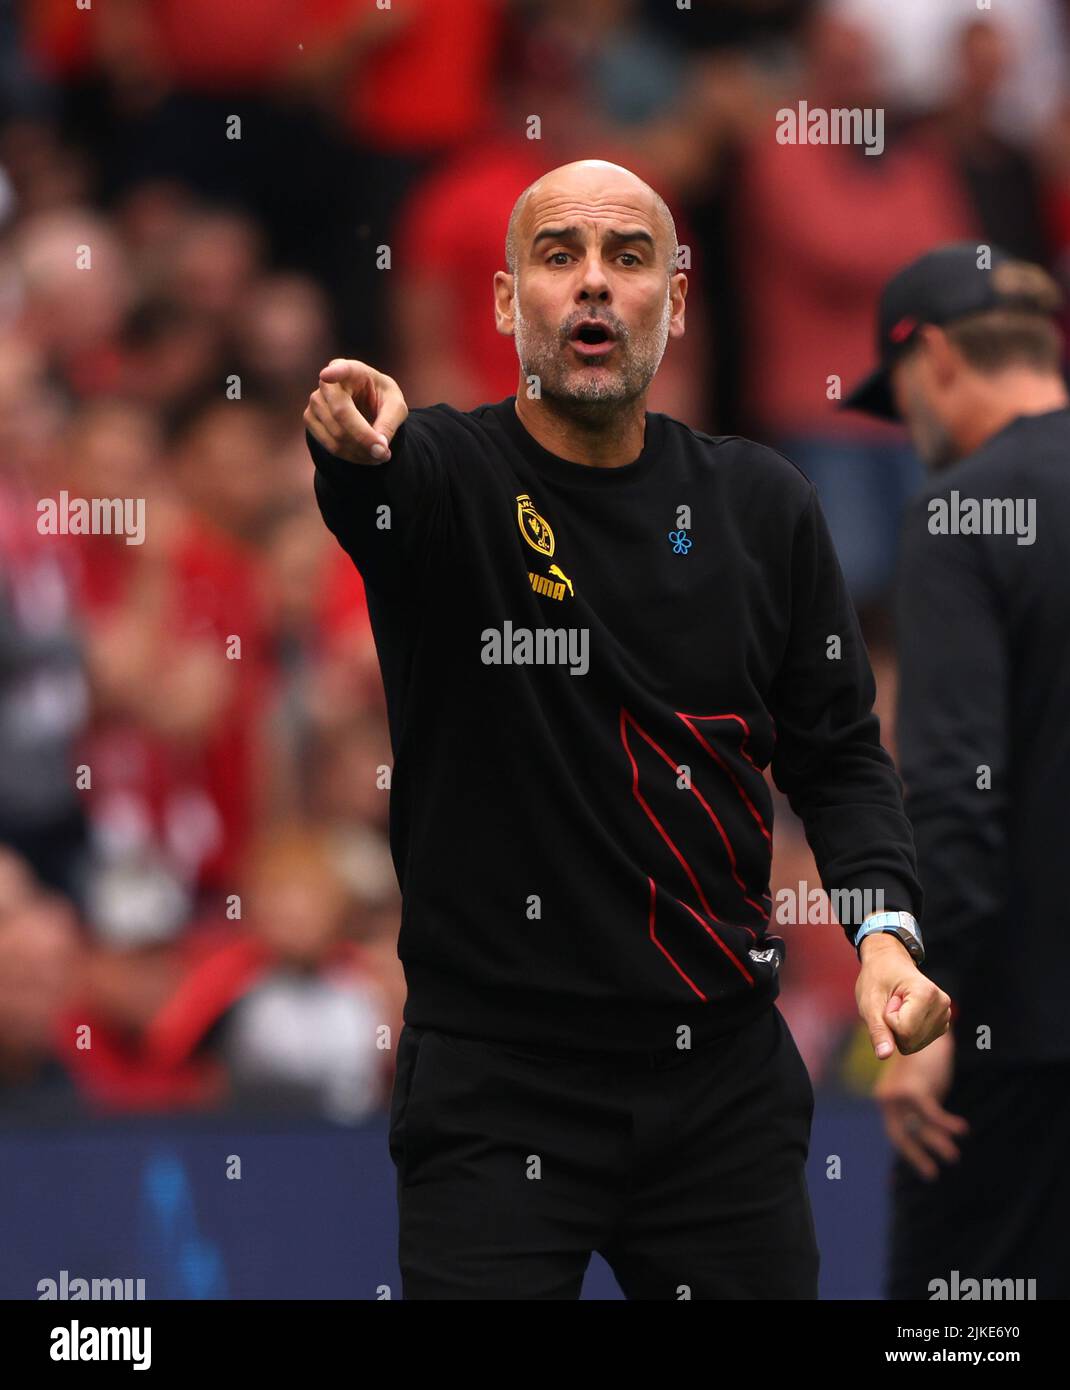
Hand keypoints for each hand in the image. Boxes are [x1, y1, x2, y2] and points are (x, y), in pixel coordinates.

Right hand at [304, 359, 407, 464]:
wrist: (367, 408)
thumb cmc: (382, 400)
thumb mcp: (396, 407)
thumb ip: (389, 423)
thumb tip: (378, 448)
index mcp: (352, 371)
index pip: (342, 369)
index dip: (334, 373)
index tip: (327, 375)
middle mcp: (328, 383)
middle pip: (340, 413)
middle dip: (363, 437)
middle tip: (384, 454)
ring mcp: (316, 401)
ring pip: (336, 434)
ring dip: (360, 451)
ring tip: (379, 455)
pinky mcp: (310, 419)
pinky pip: (329, 445)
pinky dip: (350, 456)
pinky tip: (364, 455)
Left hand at [855, 932, 950, 1057]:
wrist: (889, 962)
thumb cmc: (877, 978)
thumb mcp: (869, 1003)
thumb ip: (878, 1030)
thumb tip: (884, 1055)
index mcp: (926, 993)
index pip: (904, 1031)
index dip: (887, 1019)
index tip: (888, 999)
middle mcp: (942, 1004)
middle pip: (910, 1040)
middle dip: (893, 1027)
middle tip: (892, 1002)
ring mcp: (945, 1014)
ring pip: (914, 1044)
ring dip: (899, 1030)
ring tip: (899, 1005)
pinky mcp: (942, 1023)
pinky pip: (918, 1042)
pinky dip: (907, 1032)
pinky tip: (906, 1012)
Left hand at [874, 1030, 968, 1178]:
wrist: (924, 1026)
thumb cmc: (925, 1057)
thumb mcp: (922, 1084)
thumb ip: (921, 1104)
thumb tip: (930, 1129)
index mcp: (888, 1097)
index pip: (896, 1131)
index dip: (909, 1150)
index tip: (924, 1167)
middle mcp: (889, 1098)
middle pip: (902, 1136)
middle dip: (917, 1156)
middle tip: (932, 1174)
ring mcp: (899, 1095)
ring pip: (919, 1129)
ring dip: (938, 1144)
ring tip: (953, 1157)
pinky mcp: (913, 1089)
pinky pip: (932, 1116)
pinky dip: (948, 1125)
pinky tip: (962, 1129)